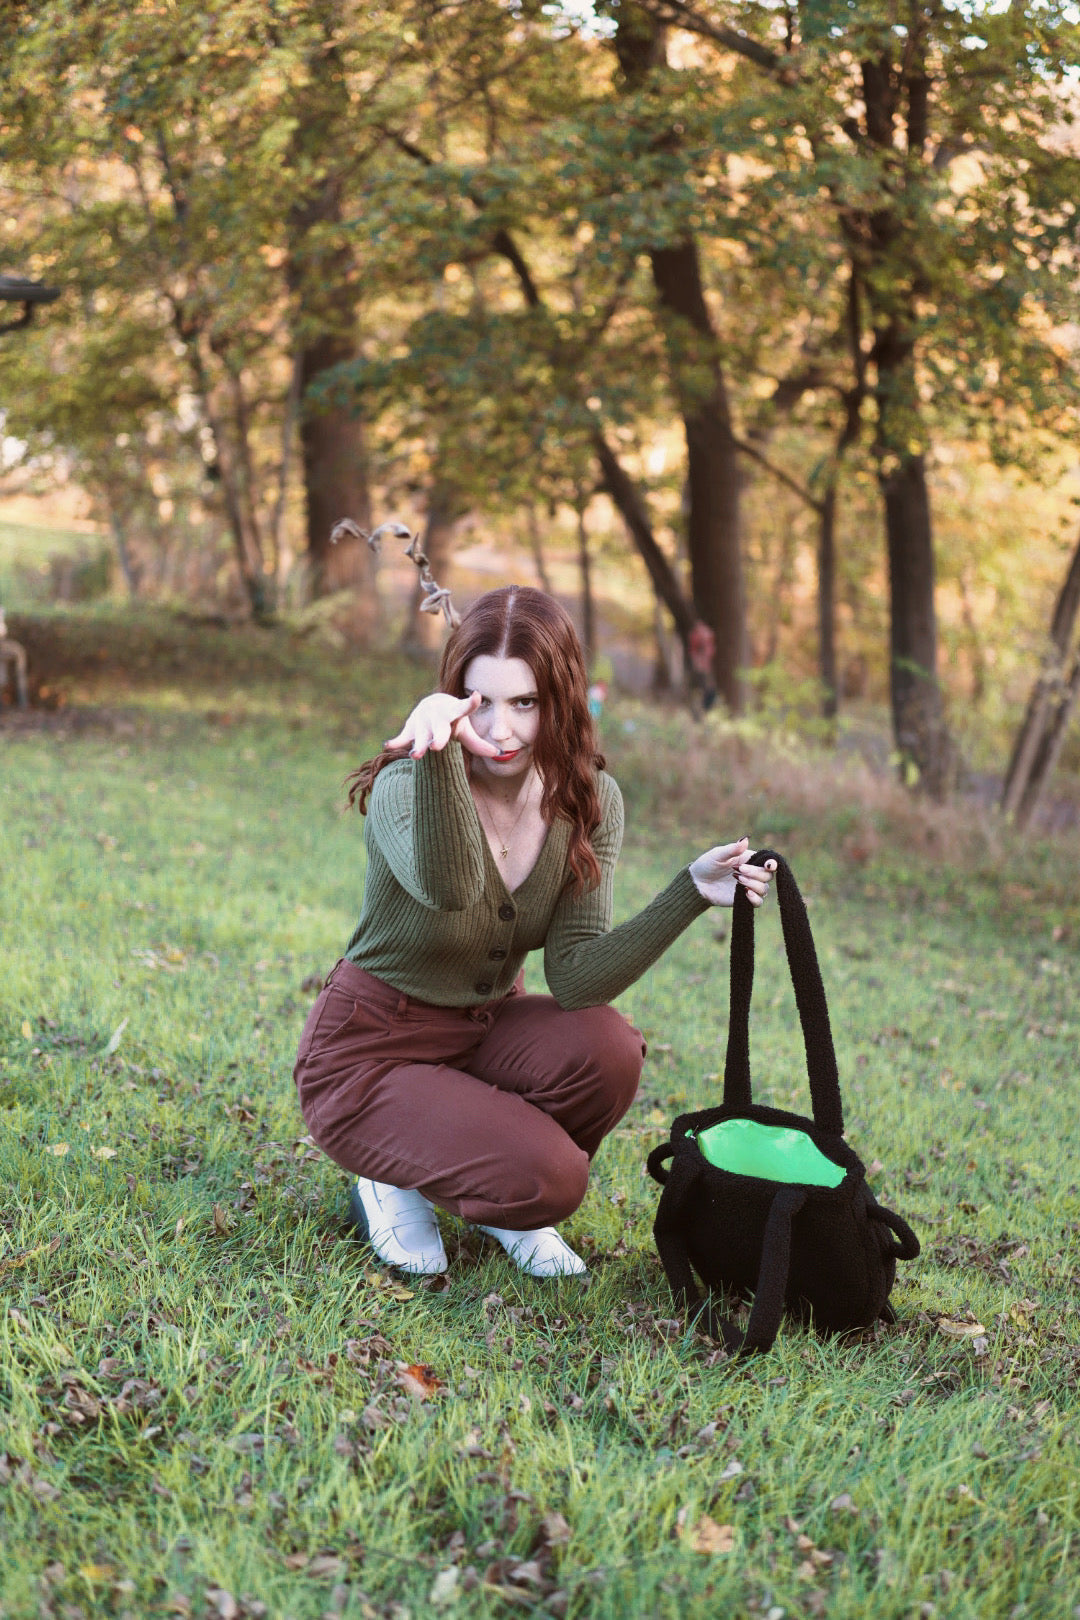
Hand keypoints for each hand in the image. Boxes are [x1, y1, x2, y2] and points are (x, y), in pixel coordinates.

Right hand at [385, 690, 501, 759]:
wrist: (431, 706)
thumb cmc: (452, 721)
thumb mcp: (465, 730)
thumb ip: (478, 743)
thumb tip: (498, 754)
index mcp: (454, 712)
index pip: (464, 708)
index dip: (471, 703)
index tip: (476, 696)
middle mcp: (437, 717)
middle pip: (438, 729)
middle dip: (437, 738)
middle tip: (436, 747)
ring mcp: (422, 722)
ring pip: (419, 735)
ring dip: (417, 745)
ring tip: (416, 756)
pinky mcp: (410, 729)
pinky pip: (402, 737)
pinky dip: (396, 741)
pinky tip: (388, 745)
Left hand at [689, 837, 777, 907]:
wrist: (698, 883)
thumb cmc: (707, 864)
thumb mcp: (718, 854)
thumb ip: (732, 849)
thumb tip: (746, 839)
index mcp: (750, 860)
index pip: (768, 862)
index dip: (772, 863)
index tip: (769, 865)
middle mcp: (753, 873)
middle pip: (767, 875)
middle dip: (756, 873)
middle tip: (739, 870)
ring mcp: (750, 887)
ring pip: (764, 888)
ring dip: (754, 884)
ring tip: (738, 880)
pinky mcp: (745, 899)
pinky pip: (758, 902)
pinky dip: (755, 898)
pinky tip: (746, 893)